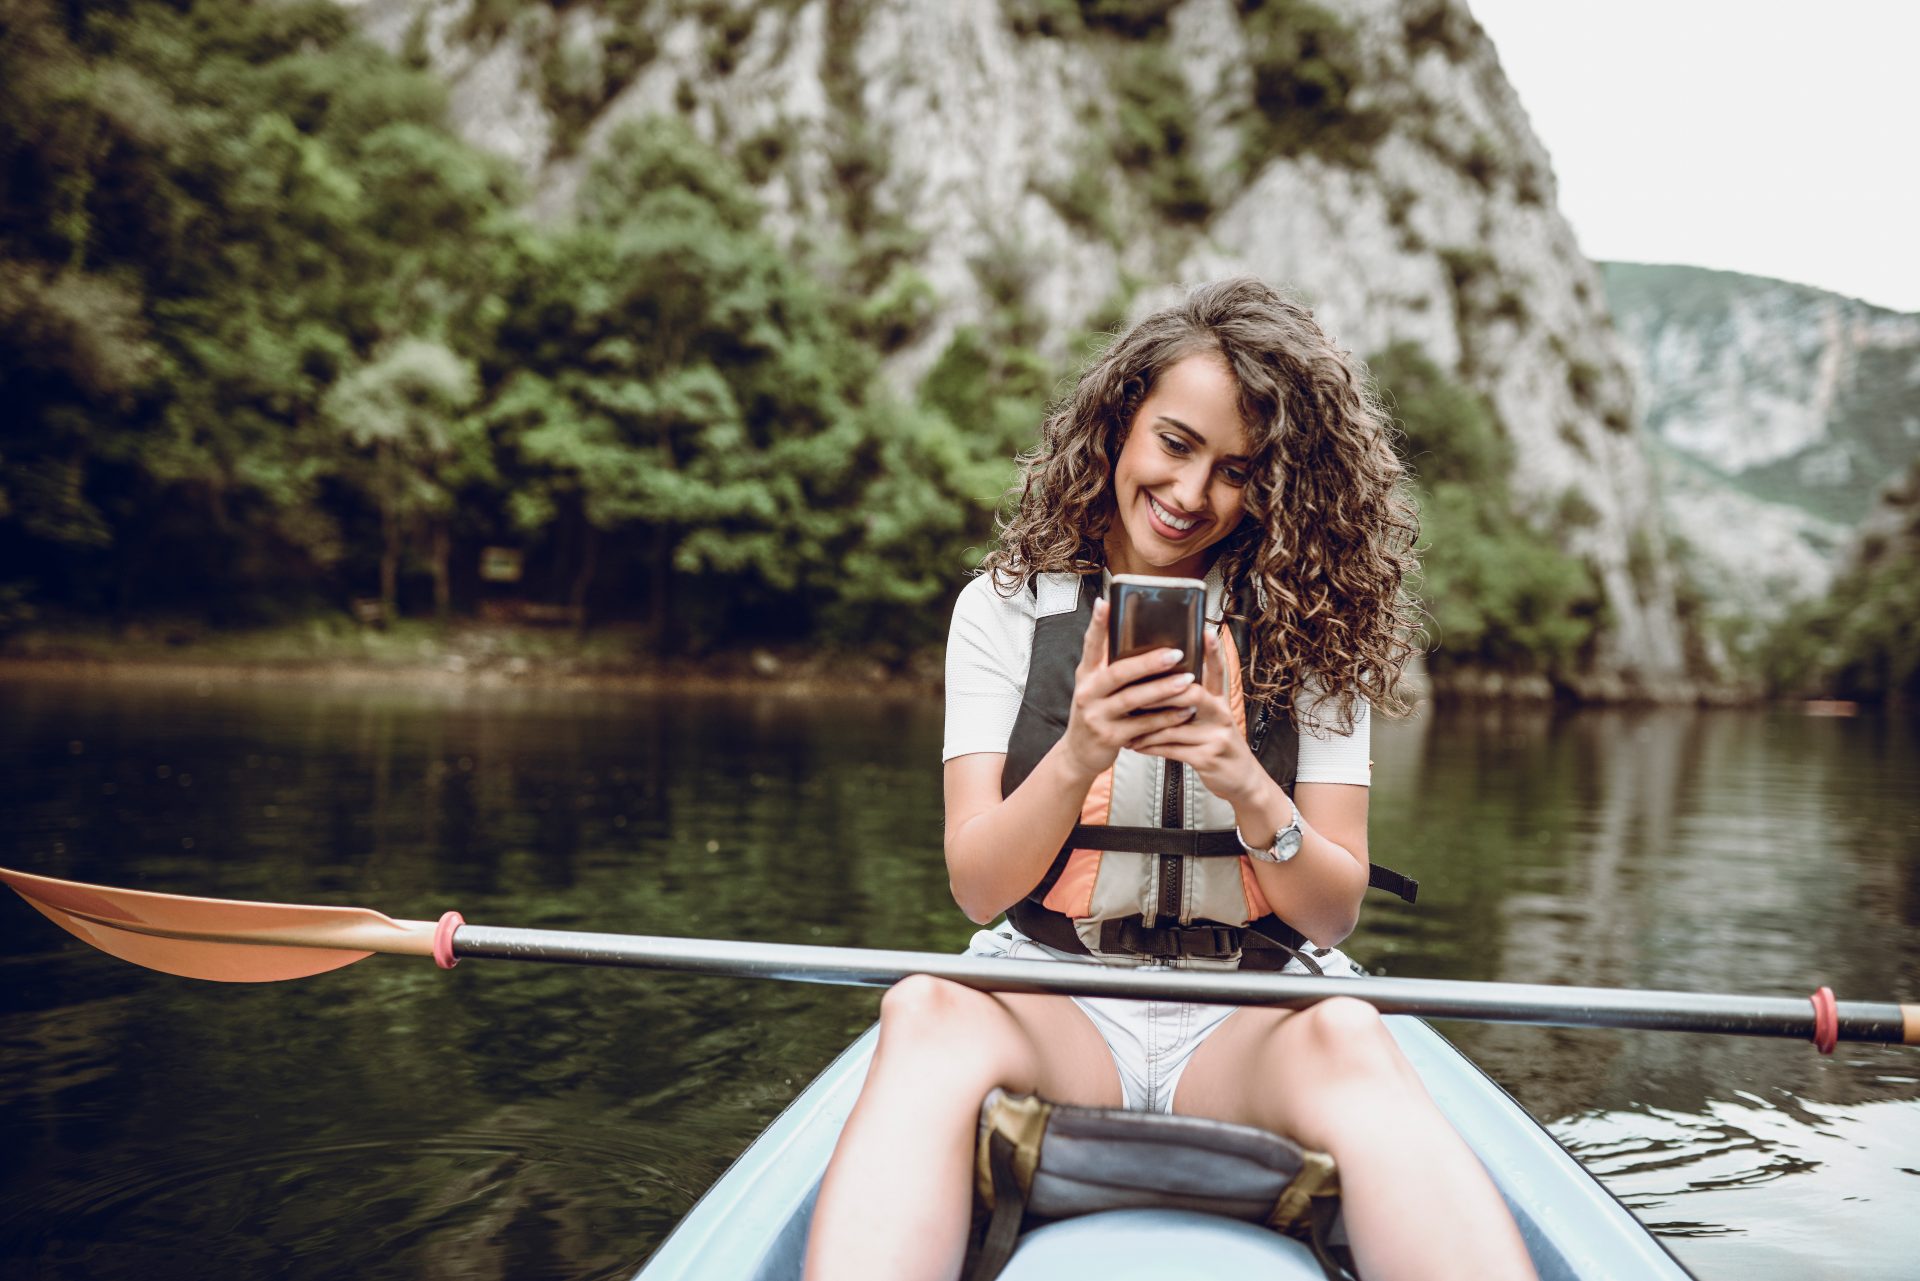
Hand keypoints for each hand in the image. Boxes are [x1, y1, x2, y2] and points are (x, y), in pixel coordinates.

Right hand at [1058, 599, 1205, 779]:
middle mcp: (1087, 693)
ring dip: (1163, 690)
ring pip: (1133, 699)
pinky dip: (1166, 718)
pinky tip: (1185, 710)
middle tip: (1176, 653)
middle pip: (1119, 673)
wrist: (1078, 753)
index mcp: (1085, 675)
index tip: (1105, 603)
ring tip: (1187, 680)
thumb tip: (1134, 637)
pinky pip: (1143, 726)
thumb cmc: (1094, 713)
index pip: (1091, 645)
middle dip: (1148, 662)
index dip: (1097, 625)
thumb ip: (1107, 665)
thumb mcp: (1093, 687)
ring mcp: (1097, 716)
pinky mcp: (1111, 737)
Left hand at [1125, 629, 1263, 806]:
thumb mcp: (1214, 721)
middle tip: (1135, 688)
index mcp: (1221, 703)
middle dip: (1162, 690)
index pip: (1217, 672)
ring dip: (1146, 725)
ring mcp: (1215, 737)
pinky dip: (1150, 746)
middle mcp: (1221, 715)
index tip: (1204, 630)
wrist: (1242, 781)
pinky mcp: (1207, 758)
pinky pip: (1171, 748)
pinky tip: (1135, 744)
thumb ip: (1195, 703)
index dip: (1212, 651)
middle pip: (1192, 693)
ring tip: (1125, 721)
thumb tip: (1163, 683)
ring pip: (1174, 724)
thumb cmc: (1220, 747)